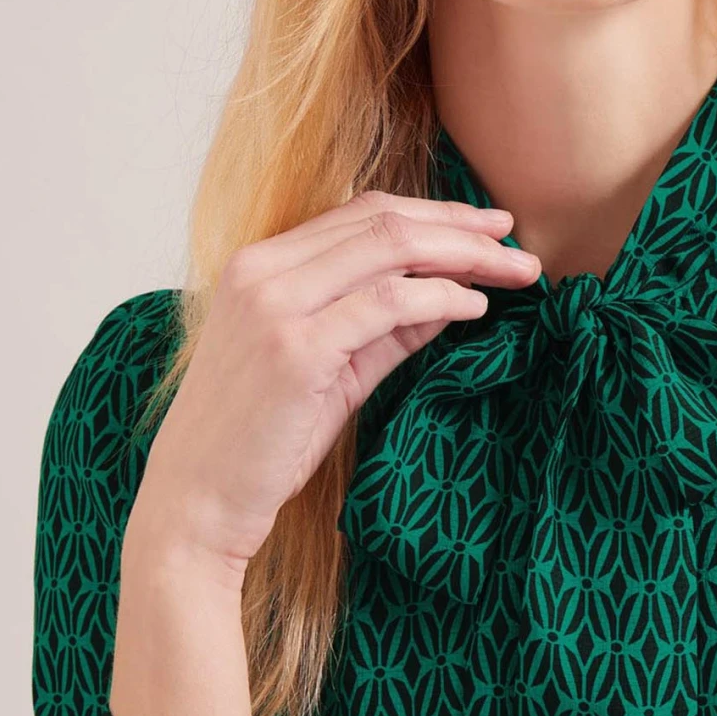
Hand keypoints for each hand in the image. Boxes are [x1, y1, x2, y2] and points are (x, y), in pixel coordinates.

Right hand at [133, 188, 541, 572]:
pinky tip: (475, 309)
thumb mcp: (330, 369)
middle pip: (383, 220)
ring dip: (465, 258)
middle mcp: (261, 271)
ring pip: (390, 249)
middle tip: (519, 245)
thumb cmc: (259, 441)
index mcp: (260, 264)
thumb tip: (453, 294)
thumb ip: (383, 327)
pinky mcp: (295, 349)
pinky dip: (441, 299)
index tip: (490, 227)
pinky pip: (388, 304)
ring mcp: (274, 306)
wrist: (197, 503)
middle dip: (462, 228)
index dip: (436, 214)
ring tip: (515, 275)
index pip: (362, 212)